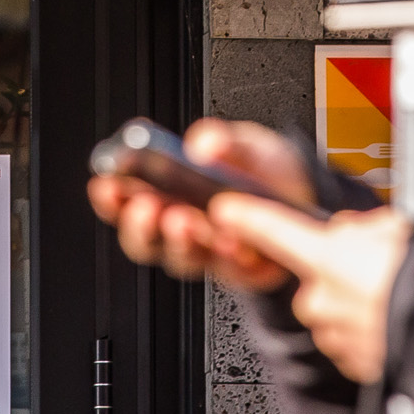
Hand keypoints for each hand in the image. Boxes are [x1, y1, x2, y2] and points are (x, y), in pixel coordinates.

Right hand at [86, 118, 314, 290]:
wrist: (308, 197)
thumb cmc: (266, 171)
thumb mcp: (249, 145)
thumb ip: (228, 142)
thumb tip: (204, 144)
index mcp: (170, 192)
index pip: (127, 201)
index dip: (112, 198)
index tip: (105, 184)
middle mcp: (182, 226)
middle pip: (146, 238)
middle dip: (140, 225)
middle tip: (146, 207)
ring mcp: (209, 251)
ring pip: (181, 258)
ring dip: (179, 242)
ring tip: (184, 223)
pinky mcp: (241, 270)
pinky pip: (229, 270)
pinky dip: (228, 256)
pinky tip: (232, 242)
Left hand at [208, 195, 411, 383]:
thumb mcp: (397, 229)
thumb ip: (364, 230)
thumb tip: (355, 235)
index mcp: (327, 257)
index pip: (273, 231)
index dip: (247, 218)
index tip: (225, 210)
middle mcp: (321, 299)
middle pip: (316, 279)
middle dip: (340, 273)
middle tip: (379, 266)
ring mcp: (335, 335)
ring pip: (335, 312)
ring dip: (359, 304)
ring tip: (396, 295)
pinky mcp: (354, 363)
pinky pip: (353, 340)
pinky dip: (371, 330)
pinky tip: (398, 319)